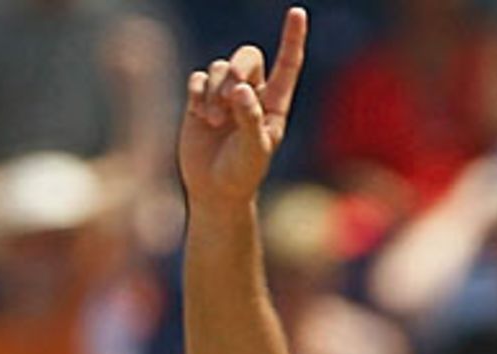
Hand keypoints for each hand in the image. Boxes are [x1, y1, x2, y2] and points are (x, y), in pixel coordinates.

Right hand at [178, 7, 306, 210]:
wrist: (214, 191)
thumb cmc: (241, 175)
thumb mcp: (252, 151)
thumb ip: (249, 119)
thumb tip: (241, 89)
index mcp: (273, 105)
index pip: (287, 66)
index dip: (292, 39)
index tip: (298, 13)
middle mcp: (251, 95)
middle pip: (247, 56)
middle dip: (238, 68)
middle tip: (232, 92)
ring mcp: (224, 95)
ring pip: (220, 67)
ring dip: (215, 90)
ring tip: (212, 120)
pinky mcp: (200, 99)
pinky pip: (198, 77)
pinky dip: (198, 92)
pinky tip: (199, 115)